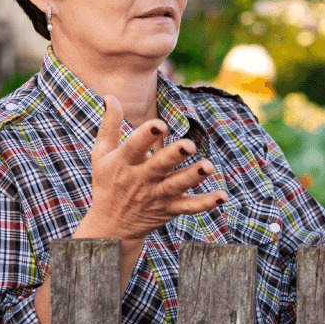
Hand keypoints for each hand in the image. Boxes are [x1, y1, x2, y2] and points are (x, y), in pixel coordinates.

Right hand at [85, 95, 227, 239]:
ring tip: (208, 166)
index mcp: (124, 163)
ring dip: (193, 177)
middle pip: (159, 166)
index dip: (146, 135)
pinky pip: (189, 207)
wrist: (111, 227)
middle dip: (174, 156)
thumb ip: (110, 125)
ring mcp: (157, 195)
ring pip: (176, 185)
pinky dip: (205, 203)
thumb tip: (111, 95)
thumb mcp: (102, 155)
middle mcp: (141, 179)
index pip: (134, 147)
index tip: (160, 124)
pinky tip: (222, 196)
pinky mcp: (169, 209)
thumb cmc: (107, 183)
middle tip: (189, 145)